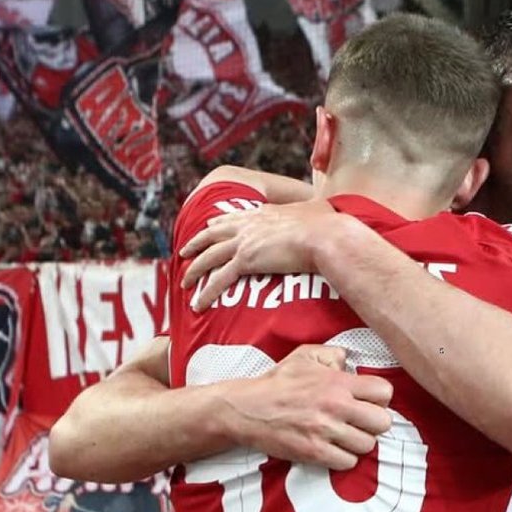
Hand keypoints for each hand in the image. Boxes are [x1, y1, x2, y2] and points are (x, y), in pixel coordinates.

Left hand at [179, 200, 342, 311]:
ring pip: (209, 257)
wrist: (324, 236)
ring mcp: (244, 242)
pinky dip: (206, 292)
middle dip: (196, 243)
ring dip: (194, 270)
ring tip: (185, 282)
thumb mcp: (317, 209)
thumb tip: (328, 208)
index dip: (217, 223)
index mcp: (262, 214)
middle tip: (184, 251)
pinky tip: (198, 303)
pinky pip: (219, 279)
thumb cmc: (327, 225)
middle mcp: (248, 226)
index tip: (208, 226)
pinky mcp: (246, 261)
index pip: (233, 218)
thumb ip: (314, 210)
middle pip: (212, 234)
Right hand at [223, 344, 392, 470]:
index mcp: (337, 382)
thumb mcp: (306, 355)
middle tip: (361, 421)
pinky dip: (343, 458)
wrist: (247, 408)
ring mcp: (325, 432)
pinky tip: (333, 448)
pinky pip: (347, 463)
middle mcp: (335, 407)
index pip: (384, 393)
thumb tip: (350, 362)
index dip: (380, 398)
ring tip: (345, 435)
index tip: (368, 401)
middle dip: (374, 422)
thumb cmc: (278, 382)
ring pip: (367, 445)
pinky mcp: (314, 453)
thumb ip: (333, 355)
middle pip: (382, 423)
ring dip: (358, 442)